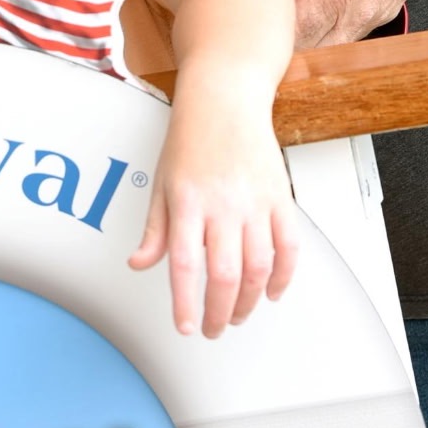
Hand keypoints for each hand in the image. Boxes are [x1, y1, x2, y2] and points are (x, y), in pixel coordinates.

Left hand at [128, 82, 298, 337]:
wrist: (224, 98)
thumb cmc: (189, 138)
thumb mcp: (162, 182)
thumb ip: (154, 230)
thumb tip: (139, 264)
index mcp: (187, 201)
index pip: (184, 264)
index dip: (185, 303)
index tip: (186, 326)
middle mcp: (223, 203)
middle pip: (225, 274)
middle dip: (220, 312)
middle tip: (214, 329)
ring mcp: (255, 201)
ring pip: (259, 268)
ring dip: (249, 301)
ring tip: (237, 314)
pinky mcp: (280, 197)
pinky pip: (289, 246)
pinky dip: (284, 276)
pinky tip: (271, 292)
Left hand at [198, 0, 427, 46]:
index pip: (289, 41)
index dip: (262, 33)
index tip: (243, 20)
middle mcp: (360, 10)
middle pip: (313, 52)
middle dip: (283, 43)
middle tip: (257, 23)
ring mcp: (380, 11)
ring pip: (335, 44)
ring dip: (309, 35)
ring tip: (282, 11)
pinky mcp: (390, 4)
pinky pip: (354, 30)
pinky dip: (331, 23)